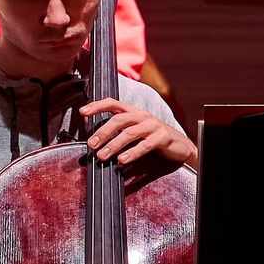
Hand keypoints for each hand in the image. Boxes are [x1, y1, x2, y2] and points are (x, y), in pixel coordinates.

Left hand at [79, 99, 195, 170]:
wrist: (180, 146)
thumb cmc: (152, 138)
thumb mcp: (134, 132)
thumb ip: (116, 130)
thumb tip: (92, 132)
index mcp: (133, 112)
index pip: (113, 103)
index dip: (97, 106)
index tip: (82, 112)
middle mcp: (142, 116)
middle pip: (119, 119)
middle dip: (102, 131)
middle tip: (91, 144)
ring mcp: (153, 125)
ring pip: (129, 133)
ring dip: (114, 145)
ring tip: (102, 156)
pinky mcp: (162, 137)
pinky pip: (145, 145)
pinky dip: (132, 153)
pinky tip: (122, 160)